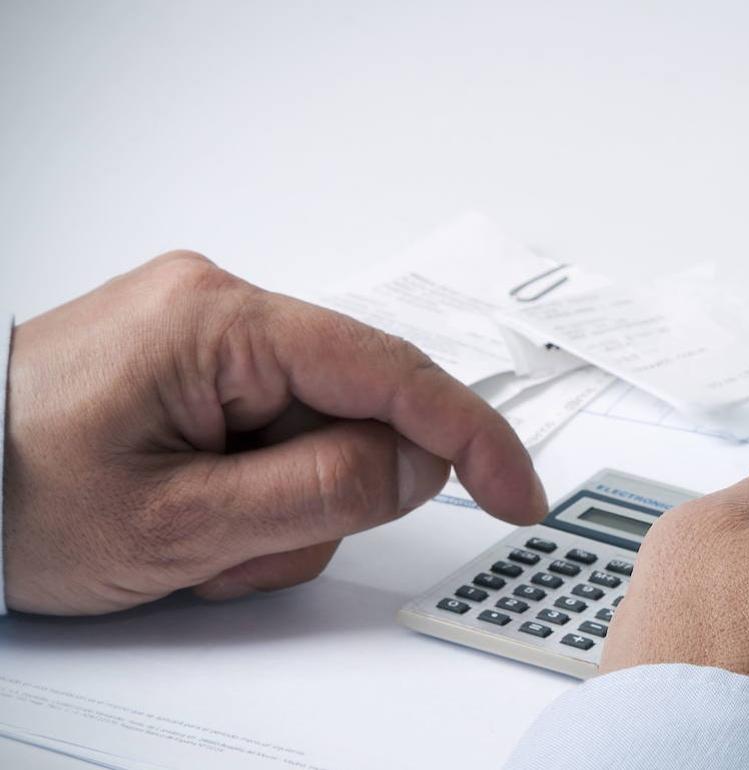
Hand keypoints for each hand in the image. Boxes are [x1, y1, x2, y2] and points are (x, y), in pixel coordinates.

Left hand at [3, 251, 545, 614]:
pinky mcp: (194, 364)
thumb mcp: (179, 527)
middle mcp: (218, 306)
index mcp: (218, 323)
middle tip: (236, 552)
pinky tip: (190, 516)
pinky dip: (250, 492)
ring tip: (192, 541)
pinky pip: (270, 431)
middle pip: (350, 413)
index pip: (390, 372)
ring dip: (275, 509)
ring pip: (312, 435)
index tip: (517, 493)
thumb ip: (323, 491)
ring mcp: (205, 335)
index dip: (471, 437)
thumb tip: (422, 461)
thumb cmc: (10, 499)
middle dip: (320, 500)